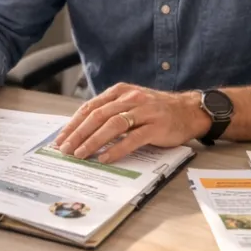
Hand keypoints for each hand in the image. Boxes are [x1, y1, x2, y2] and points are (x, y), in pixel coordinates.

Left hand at [54, 84, 209, 162]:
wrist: (190, 110)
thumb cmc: (156, 111)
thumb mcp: (131, 104)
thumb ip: (111, 112)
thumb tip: (82, 131)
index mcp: (120, 92)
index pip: (90, 107)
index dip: (73, 124)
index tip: (61, 138)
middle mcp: (130, 98)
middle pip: (98, 116)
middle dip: (78, 134)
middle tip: (65, 149)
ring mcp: (145, 111)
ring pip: (113, 125)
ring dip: (93, 141)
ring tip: (81, 154)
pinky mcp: (157, 126)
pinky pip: (133, 138)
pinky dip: (117, 149)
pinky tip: (105, 158)